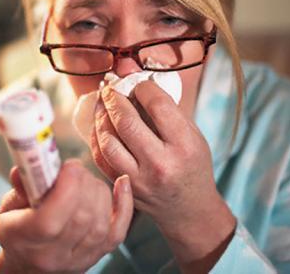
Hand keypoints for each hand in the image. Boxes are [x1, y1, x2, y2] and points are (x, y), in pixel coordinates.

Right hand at [0, 159, 133, 272]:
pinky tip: (121, 183)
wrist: (28, 267)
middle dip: (83, 184)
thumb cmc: (15, 230)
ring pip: (100, 224)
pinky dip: (124, 205)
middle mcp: (52, 256)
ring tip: (86, 179)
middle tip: (75, 168)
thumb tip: (26, 167)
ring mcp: (77, 260)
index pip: (49, 221)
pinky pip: (118, 232)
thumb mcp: (8, 208)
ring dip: (99, 191)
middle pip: (81, 219)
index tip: (68, 166)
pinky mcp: (96, 257)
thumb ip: (21, 187)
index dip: (65, 189)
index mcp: (23, 241)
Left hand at [90, 81, 234, 268]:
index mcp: (184, 146)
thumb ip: (168, 109)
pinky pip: (101, 158)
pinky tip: (99, 125)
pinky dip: (96, 137)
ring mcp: (139, 179)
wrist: (189, 209)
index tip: (137, 83)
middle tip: (110, 87)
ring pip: (108, 141)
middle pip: (127, 122)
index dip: (142, 88)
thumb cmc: (192, 165)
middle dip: (114, 98)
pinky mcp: (124, 188)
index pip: (158, 106)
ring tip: (102, 102)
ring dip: (100, 116)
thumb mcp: (193, 135)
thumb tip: (138, 80)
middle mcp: (161, 164)